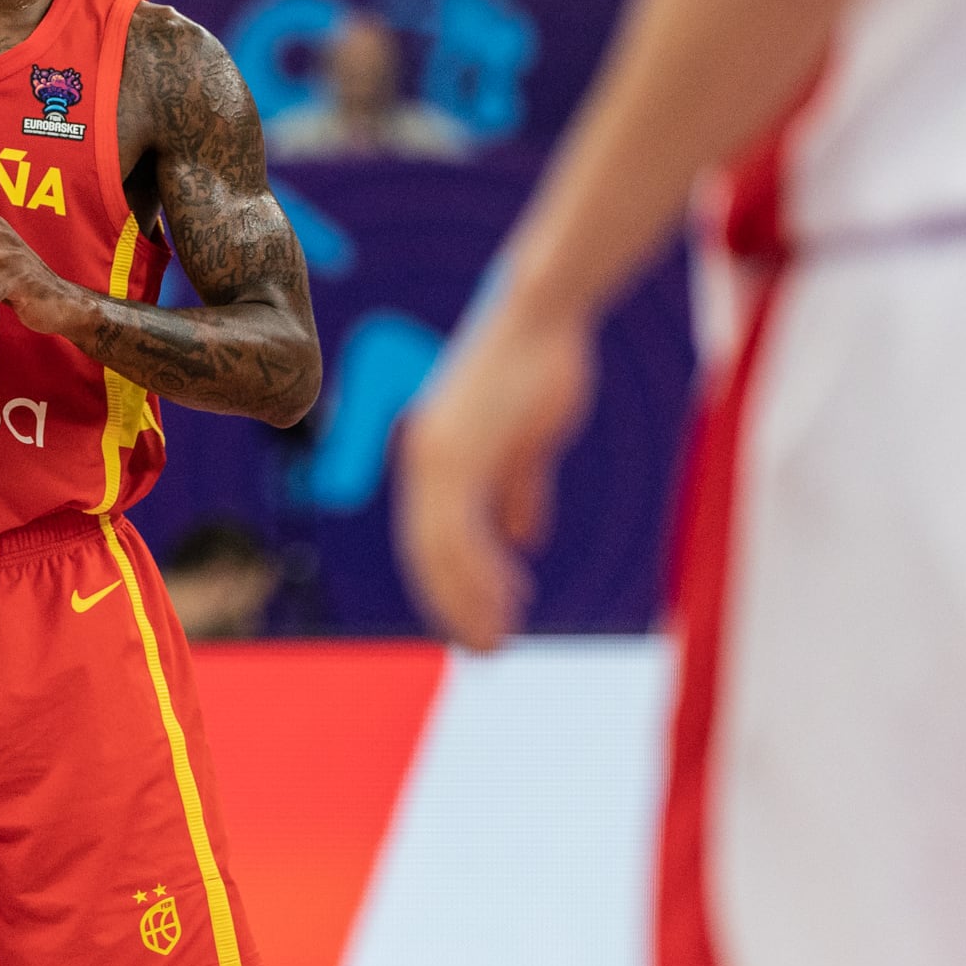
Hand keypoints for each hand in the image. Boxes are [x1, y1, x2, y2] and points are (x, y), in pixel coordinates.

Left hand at [393, 307, 595, 651]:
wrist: (542, 317)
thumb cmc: (538, 368)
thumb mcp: (524, 442)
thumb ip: (517, 489)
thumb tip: (523, 537)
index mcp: (431, 456)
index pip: (427, 538)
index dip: (451, 584)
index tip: (478, 620)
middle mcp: (423, 461)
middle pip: (426, 555)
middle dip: (455, 607)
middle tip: (485, 648)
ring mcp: (438, 458)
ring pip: (441, 554)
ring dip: (469, 602)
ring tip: (497, 641)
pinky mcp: (461, 456)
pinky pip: (463, 533)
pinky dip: (481, 576)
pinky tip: (507, 604)